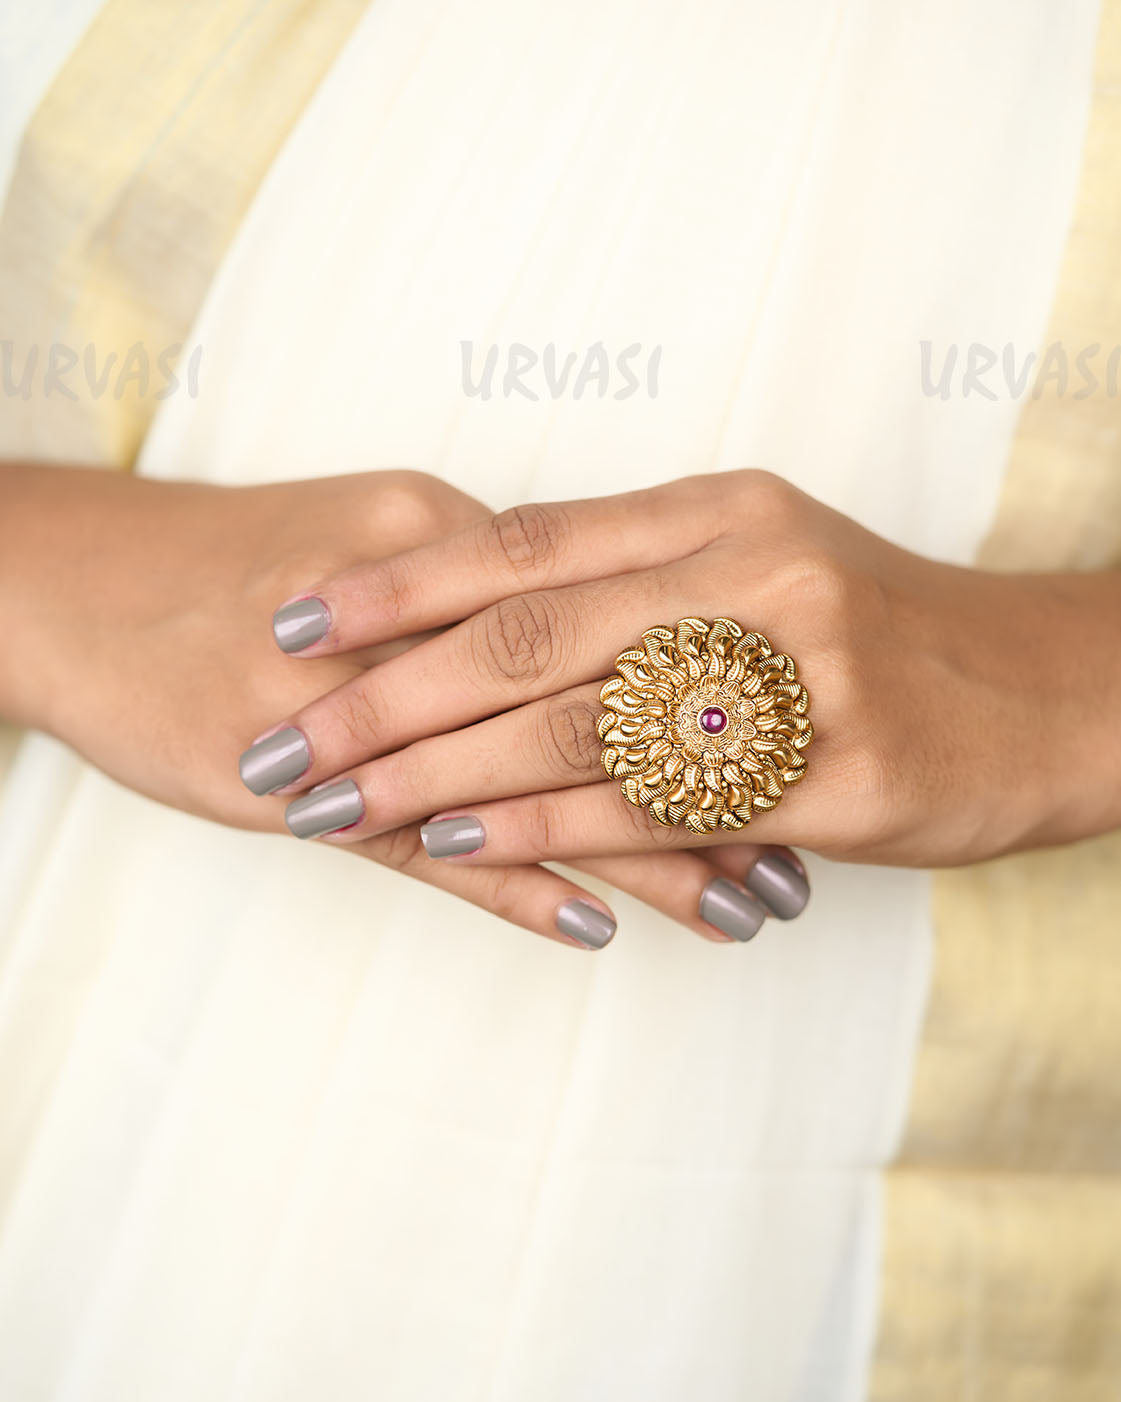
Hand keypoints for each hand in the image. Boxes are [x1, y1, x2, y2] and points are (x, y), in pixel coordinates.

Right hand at [1, 464, 802, 952]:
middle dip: (714, 775)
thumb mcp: (367, 553)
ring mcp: (347, 693)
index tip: (815, 737)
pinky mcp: (283, 773)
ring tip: (746, 903)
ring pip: (527, 774)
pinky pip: (413, 840)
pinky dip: (508, 880)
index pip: (609, 613)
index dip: (717, 681)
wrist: (74, 584)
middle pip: (594, 695)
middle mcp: (410, 604)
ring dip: (645, 845)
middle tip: (810, 843)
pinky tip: (590, 925)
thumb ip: (479, 594)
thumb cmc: (229, 574)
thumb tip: (595, 642)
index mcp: (442, 532)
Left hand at [238, 468, 1120, 870]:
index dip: (401, 583)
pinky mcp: (832, 771)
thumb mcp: (771, 562)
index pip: (525, 539)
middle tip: (286, 736)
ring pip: (573, 722)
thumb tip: (496, 616)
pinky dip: (545, 828)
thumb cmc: (887, 632)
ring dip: (438, 772)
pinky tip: (460, 846)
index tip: (298, 619)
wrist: (1053, 691)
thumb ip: (646, 581)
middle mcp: (749, 571)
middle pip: (525, 632)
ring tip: (337, 807)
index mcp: (721, 511)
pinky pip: (656, 804)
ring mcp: (794, 669)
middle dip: (387, 691)